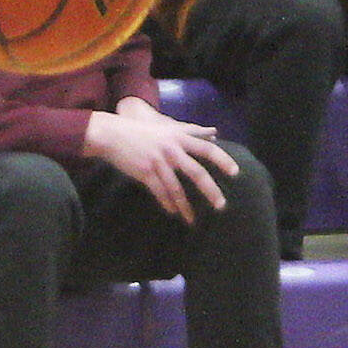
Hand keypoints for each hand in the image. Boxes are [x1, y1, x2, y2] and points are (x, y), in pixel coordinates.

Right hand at [84, 98, 237, 220]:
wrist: (112, 135)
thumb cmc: (142, 131)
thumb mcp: (168, 127)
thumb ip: (192, 130)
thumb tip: (214, 132)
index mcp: (179, 138)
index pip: (207, 149)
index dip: (223, 160)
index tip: (235, 172)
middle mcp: (172, 150)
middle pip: (196, 172)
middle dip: (210, 190)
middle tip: (221, 205)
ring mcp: (158, 162)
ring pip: (176, 188)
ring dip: (185, 206)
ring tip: (192, 220)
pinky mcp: (145, 172)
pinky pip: (159, 192)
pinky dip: (167, 203)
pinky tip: (173, 212)